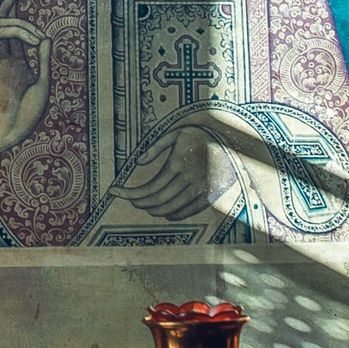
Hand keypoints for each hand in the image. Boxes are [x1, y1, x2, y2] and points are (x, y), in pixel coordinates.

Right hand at [0, 0, 51, 155]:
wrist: (8, 136)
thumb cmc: (26, 116)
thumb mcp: (43, 85)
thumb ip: (44, 60)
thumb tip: (45, 36)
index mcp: (17, 57)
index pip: (18, 20)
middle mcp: (4, 53)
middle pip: (5, 12)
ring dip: (19, 19)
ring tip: (37, 35)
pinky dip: (12, 30)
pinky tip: (31, 39)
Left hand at [112, 125, 238, 222]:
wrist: (233, 143)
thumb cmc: (200, 135)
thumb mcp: (177, 132)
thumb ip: (156, 146)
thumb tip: (137, 162)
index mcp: (177, 163)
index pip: (148, 188)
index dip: (129, 194)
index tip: (115, 192)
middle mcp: (188, 180)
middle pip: (157, 201)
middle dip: (139, 202)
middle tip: (129, 198)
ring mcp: (199, 190)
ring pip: (170, 209)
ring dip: (153, 210)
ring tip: (143, 204)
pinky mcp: (208, 197)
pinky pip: (186, 212)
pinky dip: (172, 215)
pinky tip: (163, 212)